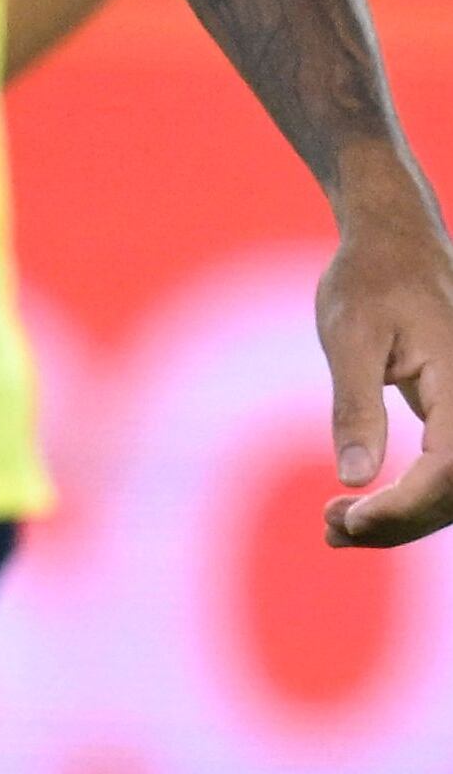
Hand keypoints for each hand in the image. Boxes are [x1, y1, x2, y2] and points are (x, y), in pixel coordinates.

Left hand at [320, 162, 452, 546]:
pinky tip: (356, 509)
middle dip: (399, 522)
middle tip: (332, 529)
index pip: (450, 467)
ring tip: (335, 527)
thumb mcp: (349, 335)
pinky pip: (443, 474)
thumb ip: (354, 404)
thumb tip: (353, 477)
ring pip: (451, 491)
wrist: (396, 245)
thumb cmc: (370, 280)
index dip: (406, 504)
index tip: (351, 515)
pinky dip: (406, 498)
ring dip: (402, 519)